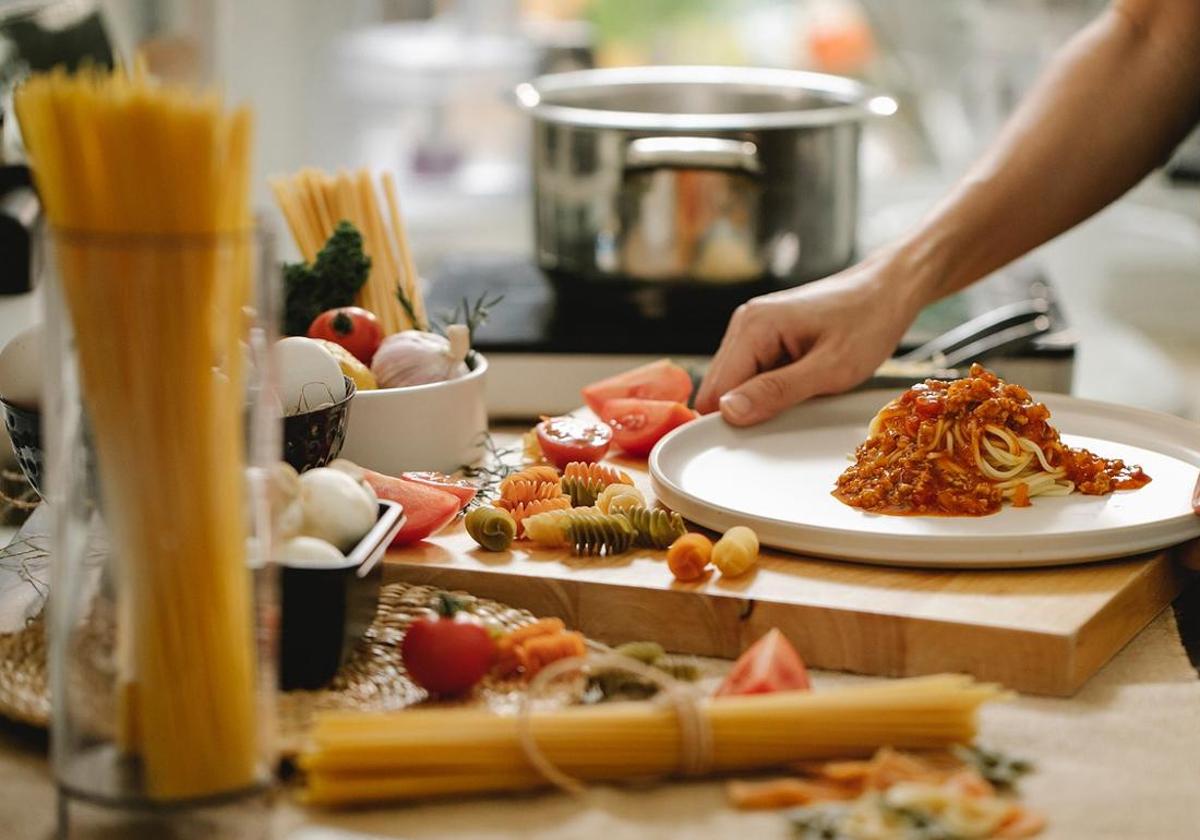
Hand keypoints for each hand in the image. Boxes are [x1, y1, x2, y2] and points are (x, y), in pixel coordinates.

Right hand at [696, 254, 927, 425]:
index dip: (732, 421)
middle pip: (720, 388)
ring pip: (736, 384)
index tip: (762, 436)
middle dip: (748, 410)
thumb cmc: (868, 322)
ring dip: (762, 399)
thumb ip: (777, 391)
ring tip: (804, 394)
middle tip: (793, 414)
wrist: (890, 289)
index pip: (715, 391)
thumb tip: (728, 412)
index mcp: (753, 326)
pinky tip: (802, 384)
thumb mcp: (830, 368)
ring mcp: (753, 328)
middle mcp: (745, 323)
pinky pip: (753, 373)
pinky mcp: (765, 336)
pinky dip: (772, 388)